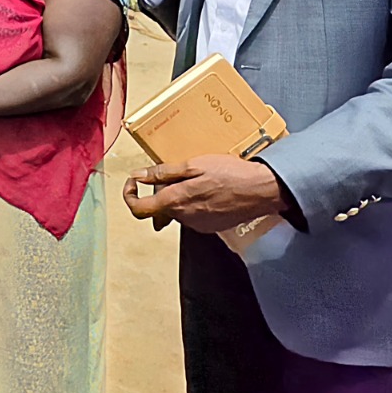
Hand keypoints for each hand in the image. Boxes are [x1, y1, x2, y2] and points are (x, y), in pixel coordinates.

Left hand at [122, 154, 284, 233]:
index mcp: (175, 201)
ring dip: (178, 197)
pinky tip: (208, 191)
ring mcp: (197, 225)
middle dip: (160, 191)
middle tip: (176, 172)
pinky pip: (192, 216)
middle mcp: (184, 218)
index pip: (139, 209)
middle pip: (159, 207)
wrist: (262, 190)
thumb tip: (138, 175)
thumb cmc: (230, 173)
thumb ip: (163, 173)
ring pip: (176, 211)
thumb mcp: (193, 165)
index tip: (133, 182)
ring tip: (197, 179)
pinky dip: (193, 204)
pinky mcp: (210, 228)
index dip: (129, 196)